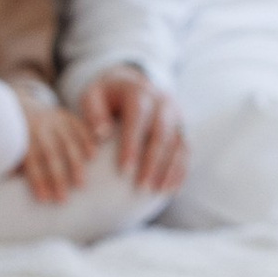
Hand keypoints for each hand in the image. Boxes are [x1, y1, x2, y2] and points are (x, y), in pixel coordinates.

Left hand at [16, 93, 96, 202]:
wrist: (21, 104)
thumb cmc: (15, 135)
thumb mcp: (8, 146)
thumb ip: (12, 163)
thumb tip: (11, 184)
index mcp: (23, 137)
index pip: (32, 162)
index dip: (38, 181)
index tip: (44, 199)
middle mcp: (39, 127)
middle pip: (51, 155)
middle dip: (58, 178)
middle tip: (63, 199)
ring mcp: (54, 120)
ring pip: (68, 143)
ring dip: (76, 164)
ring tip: (81, 184)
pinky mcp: (65, 115)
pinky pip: (79, 127)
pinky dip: (87, 141)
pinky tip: (93, 156)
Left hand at [74, 67, 188, 195]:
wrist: (130, 85)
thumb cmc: (104, 97)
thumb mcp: (92, 97)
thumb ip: (93, 113)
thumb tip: (101, 135)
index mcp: (139, 93)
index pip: (138, 119)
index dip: (132, 145)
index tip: (124, 170)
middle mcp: (162, 102)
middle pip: (162, 134)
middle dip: (153, 162)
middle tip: (141, 187)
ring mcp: (176, 115)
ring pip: (178, 144)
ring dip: (170, 169)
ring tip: (158, 191)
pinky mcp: (182, 127)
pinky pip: (185, 150)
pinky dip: (180, 170)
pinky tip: (171, 189)